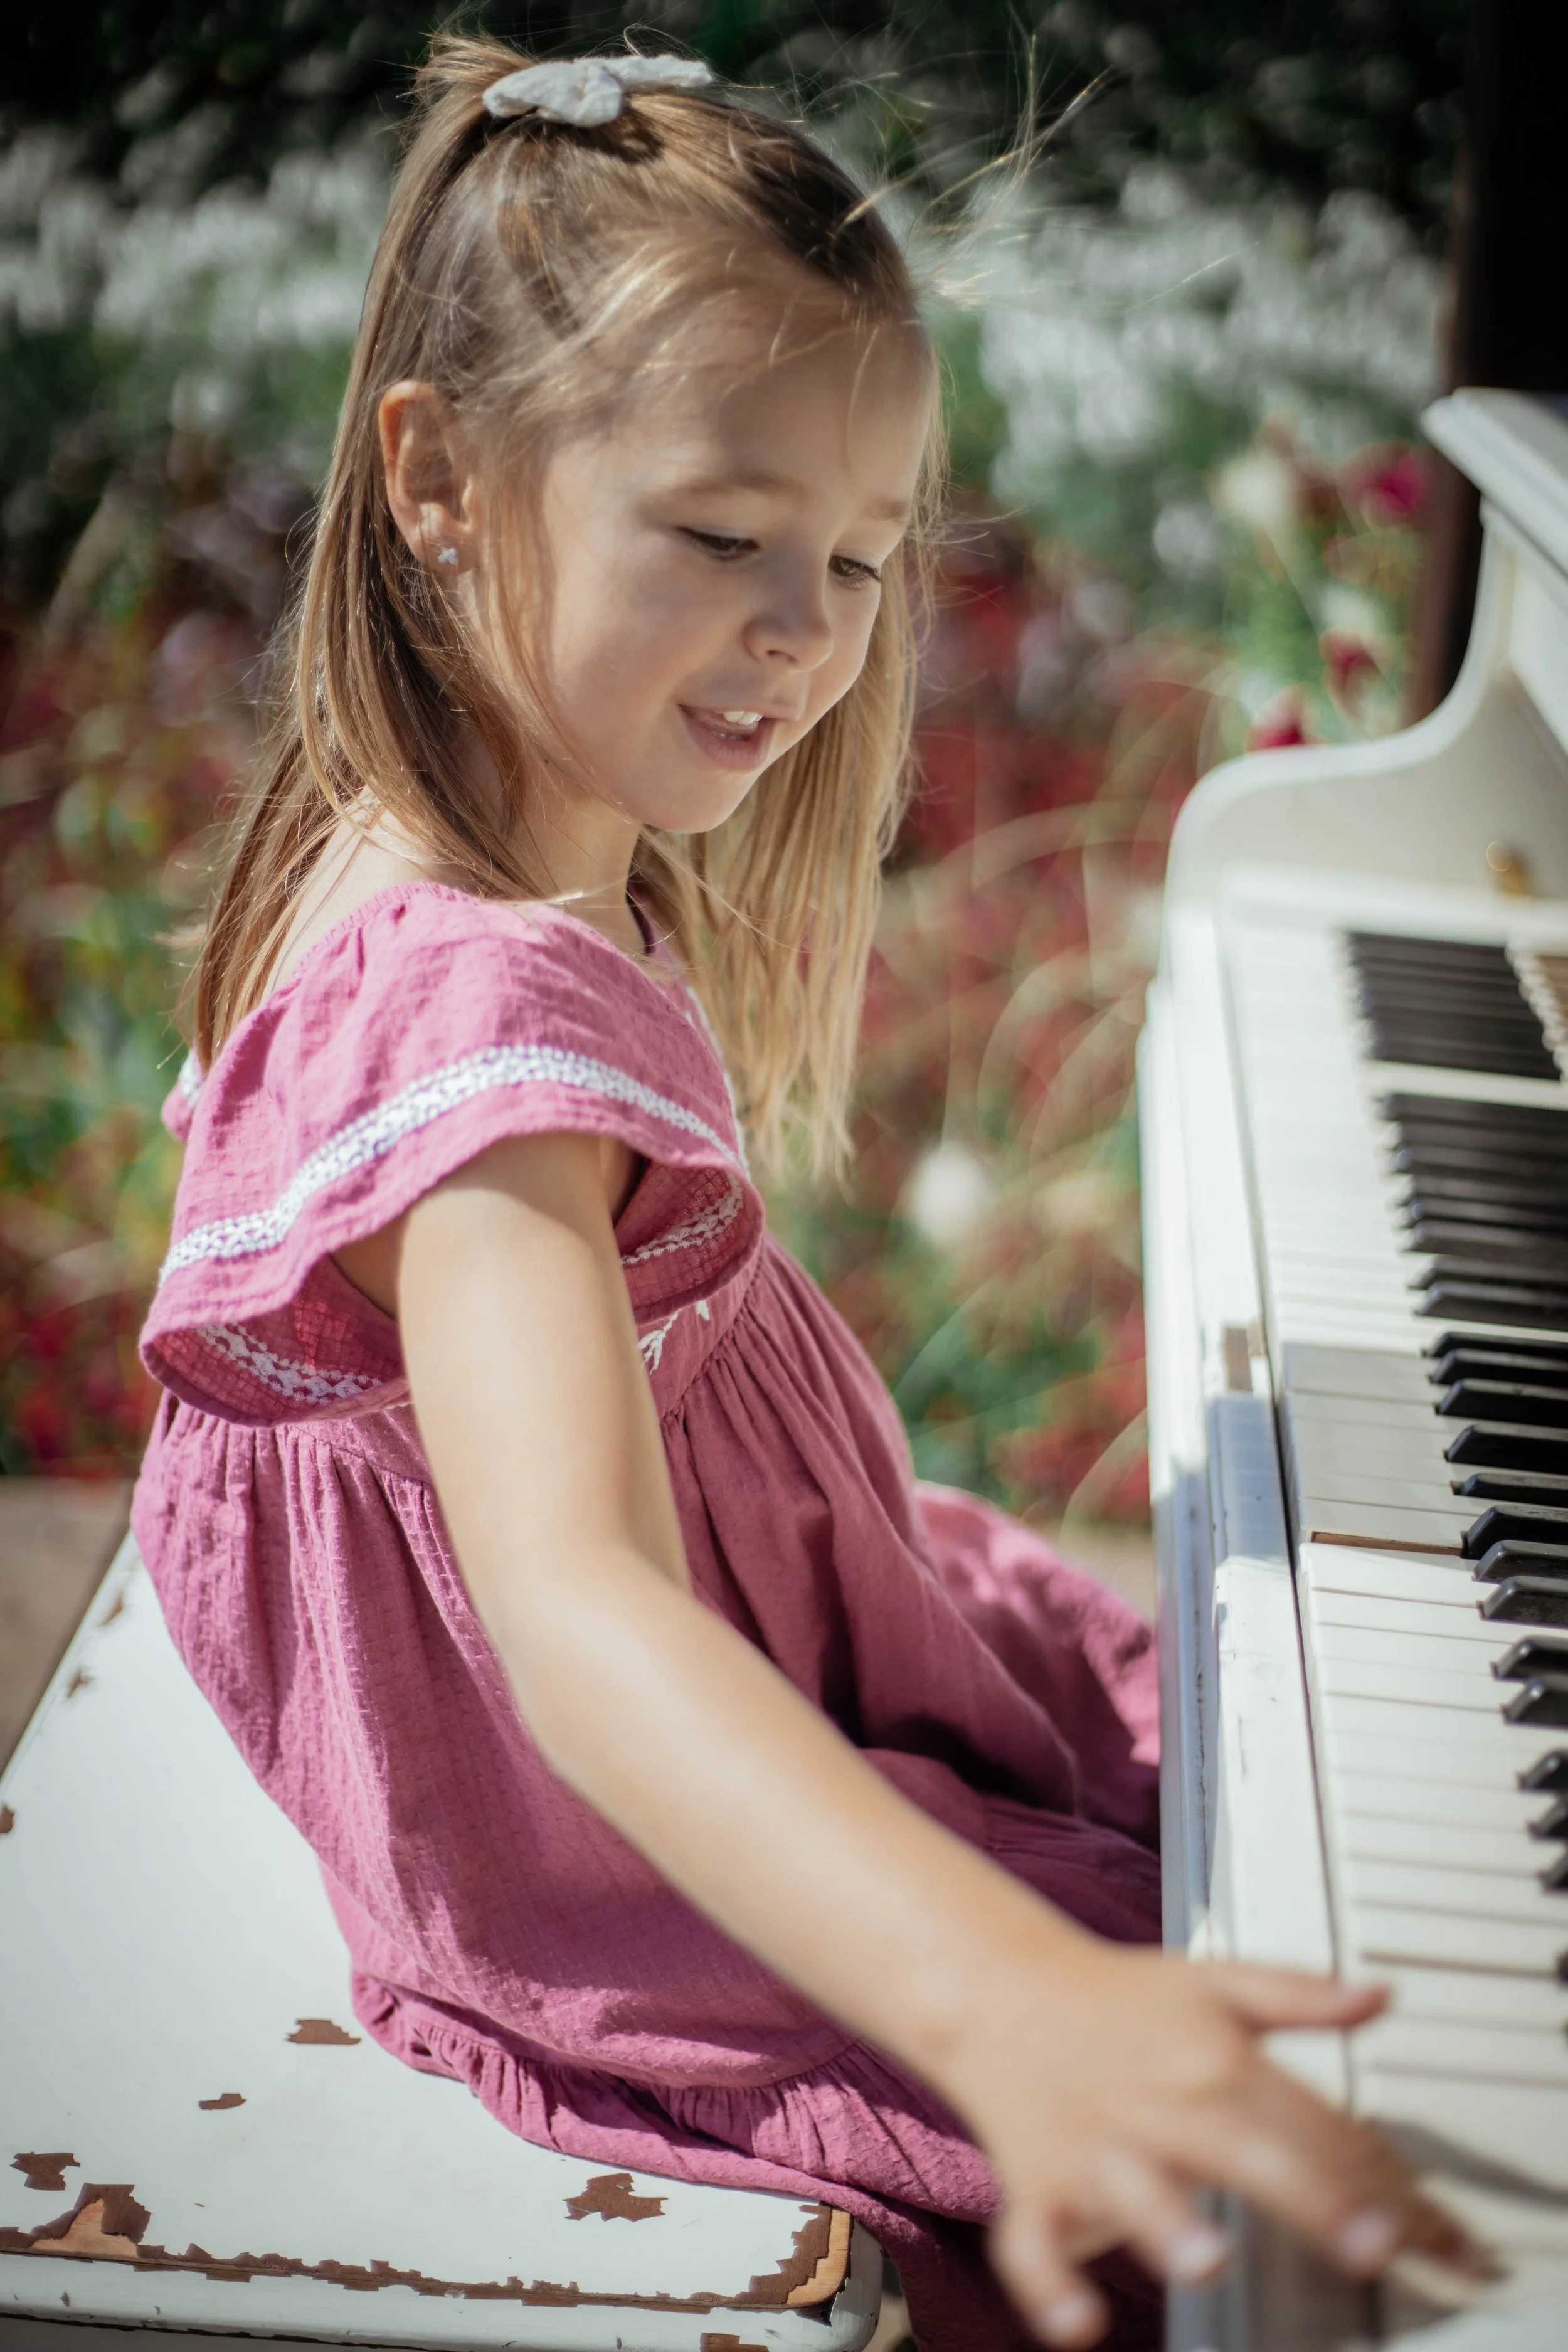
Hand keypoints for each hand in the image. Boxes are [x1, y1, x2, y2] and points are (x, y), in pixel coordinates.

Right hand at [956, 1945, 1484, 2346]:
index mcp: (1212, 2057)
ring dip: (1169, 2227)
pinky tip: (1081, 2320)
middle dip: (1311, 2198)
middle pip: (1244, 2152)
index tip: (1441, 2234)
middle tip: (1374, 2243)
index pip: (1313, 2122)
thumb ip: (1298, 1994)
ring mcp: (1095, 2150)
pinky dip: (1051, 2284)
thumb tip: (1377, 1997)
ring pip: (1133, 2194)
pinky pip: (1036, 2244)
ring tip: (1210, 2258)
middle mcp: (1159, 2105)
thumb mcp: (1213, 1980)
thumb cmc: (1114, 1999)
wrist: (997, 1989)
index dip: (1383, 2178)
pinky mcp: (1036, 2188)